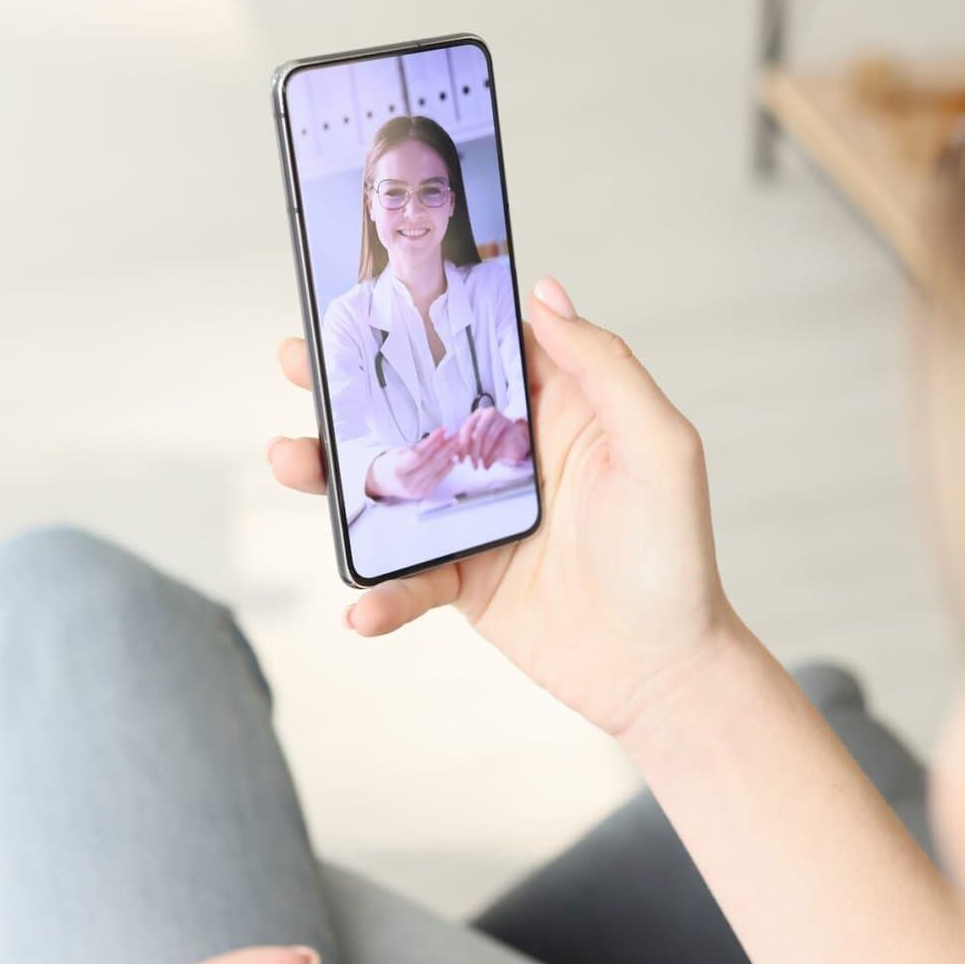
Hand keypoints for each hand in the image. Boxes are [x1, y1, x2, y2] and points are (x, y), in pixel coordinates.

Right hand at [269, 277, 744, 738]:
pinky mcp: (463, 581)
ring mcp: (478, 519)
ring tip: (290, 459)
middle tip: (298, 360)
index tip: (366, 293)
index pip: (478, 349)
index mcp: (552, 411)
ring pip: (391, 485)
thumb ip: (604, 366)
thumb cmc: (674, 556)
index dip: (425, 320)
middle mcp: (507, 457)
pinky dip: (378, 592)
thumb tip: (543, 292)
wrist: (664, 671)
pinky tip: (361, 605)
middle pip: (415, 408)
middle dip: (350, 384)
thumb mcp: (659, 445)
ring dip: (332, 474)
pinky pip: (405, 578)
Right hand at [363, 429, 461, 501]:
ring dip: (449, 456)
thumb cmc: (391, 464)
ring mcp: (417, 490)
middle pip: (431, 463)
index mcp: (397, 470)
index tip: (442, 431)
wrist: (384, 482)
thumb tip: (441, 437)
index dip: (433, 441)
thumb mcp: (400, 451)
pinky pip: (439, 479)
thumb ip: (420, 446)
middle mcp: (407, 482)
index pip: (419, 454)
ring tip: (457, 445)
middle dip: (446, 448)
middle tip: (456, 436)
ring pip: (437, 471)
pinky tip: (453, 459)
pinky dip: (447, 468)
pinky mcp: (424, 493)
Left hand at [456, 405, 530, 468]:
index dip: (462, 445)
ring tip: (481, 466)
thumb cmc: (491, 440)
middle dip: (473, 452)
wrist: (511, 440)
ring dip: (483, 455)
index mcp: (478, 414)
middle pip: (478, 433)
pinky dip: (492, 457)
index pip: (467, 427)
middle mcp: (490, 413)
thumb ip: (464, 445)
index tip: (460, 459)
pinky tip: (488, 465)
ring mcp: (503, 420)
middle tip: (472, 465)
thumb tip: (454, 457)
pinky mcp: (512, 429)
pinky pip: (500, 444)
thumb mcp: (475, 441)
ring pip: (489, 438)